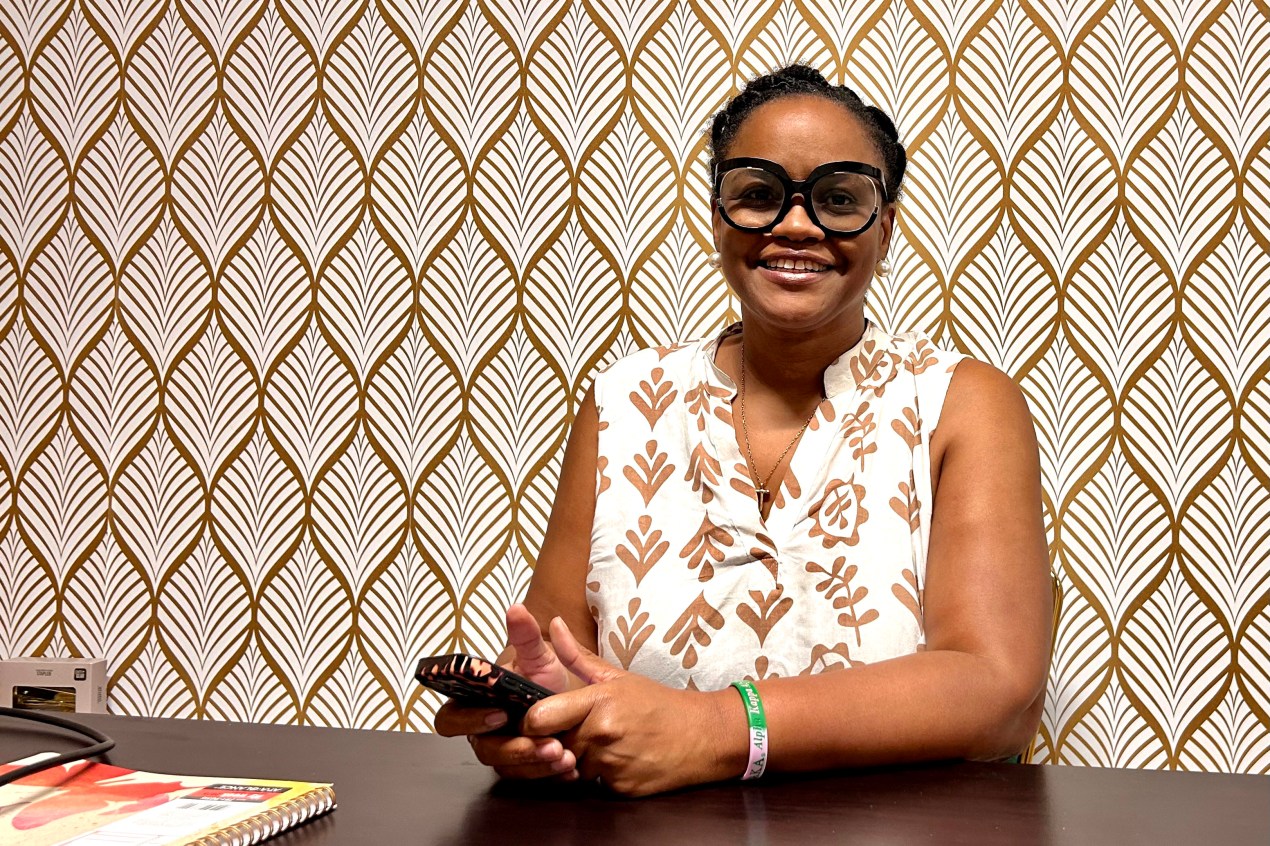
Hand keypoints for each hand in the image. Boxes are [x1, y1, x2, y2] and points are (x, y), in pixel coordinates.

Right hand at [434, 604, 579, 780]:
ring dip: (536, 764)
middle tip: (544, 743)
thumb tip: (516, 608)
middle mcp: (481, 732)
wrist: (566, 698)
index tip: (499, 714)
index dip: (469, 720)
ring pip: (508, 767)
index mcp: (472, 704)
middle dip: (513, 749)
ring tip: (564, 756)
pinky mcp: (522, 769)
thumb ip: (525, 636)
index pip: (450, 719)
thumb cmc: (540, 677)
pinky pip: (529, 778)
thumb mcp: (538, 655)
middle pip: (483, 750)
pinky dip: (549, 774)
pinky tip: (570, 769)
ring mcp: (501, 752)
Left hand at [524, 617, 744, 796]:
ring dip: (581, 760)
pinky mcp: (620, 788)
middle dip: (561, 740)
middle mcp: (601, 734)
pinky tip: (621, 760)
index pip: (540, 718)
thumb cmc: (657, 703)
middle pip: (554, 744)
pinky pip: (594, 784)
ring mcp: (611, 764)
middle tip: (580, 730)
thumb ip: (577, 656)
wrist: (702, 735)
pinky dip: (602, 775)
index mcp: (598, 701)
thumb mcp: (617, 677)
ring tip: (606, 744)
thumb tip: (553, 625)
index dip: (533, 722)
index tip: (540, 720)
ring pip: (572, 767)